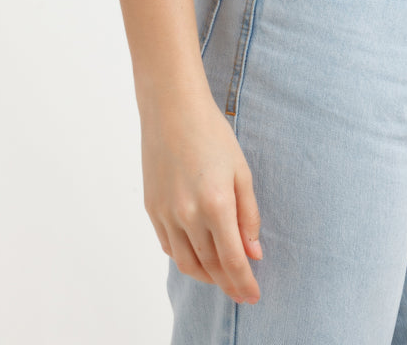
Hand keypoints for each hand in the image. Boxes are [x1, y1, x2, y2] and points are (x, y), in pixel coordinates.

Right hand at [140, 88, 263, 304]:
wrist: (172, 109)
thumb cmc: (212, 134)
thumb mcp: (241, 171)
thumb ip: (249, 215)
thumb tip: (254, 253)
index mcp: (216, 205)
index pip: (232, 261)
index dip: (244, 283)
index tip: (254, 296)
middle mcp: (188, 215)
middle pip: (210, 267)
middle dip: (228, 285)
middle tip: (242, 292)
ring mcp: (166, 215)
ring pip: (187, 263)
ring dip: (207, 276)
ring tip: (222, 277)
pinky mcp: (151, 209)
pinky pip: (169, 247)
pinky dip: (185, 258)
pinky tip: (198, 256)